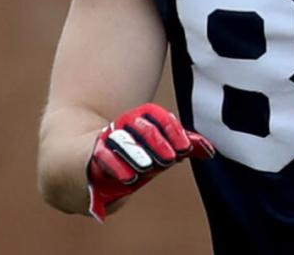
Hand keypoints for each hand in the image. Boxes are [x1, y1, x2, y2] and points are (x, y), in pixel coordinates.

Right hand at [86, 103, 214, 221]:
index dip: (170, 128)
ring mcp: (106, 140)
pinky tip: (128, 178)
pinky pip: (103, 157)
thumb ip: (179, 147)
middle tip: (170, 159)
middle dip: (156, 142)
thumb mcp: (154, 152)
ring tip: (147, 167)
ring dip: (136, 153)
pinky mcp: (92, 156)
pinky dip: (115, 166)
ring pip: (121, 140)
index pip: (155, 115)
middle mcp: (123, 126)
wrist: (83, 165)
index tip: (185, 148)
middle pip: (140, 127)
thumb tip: (210, 150)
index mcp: (139, 121)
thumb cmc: (128, 156)